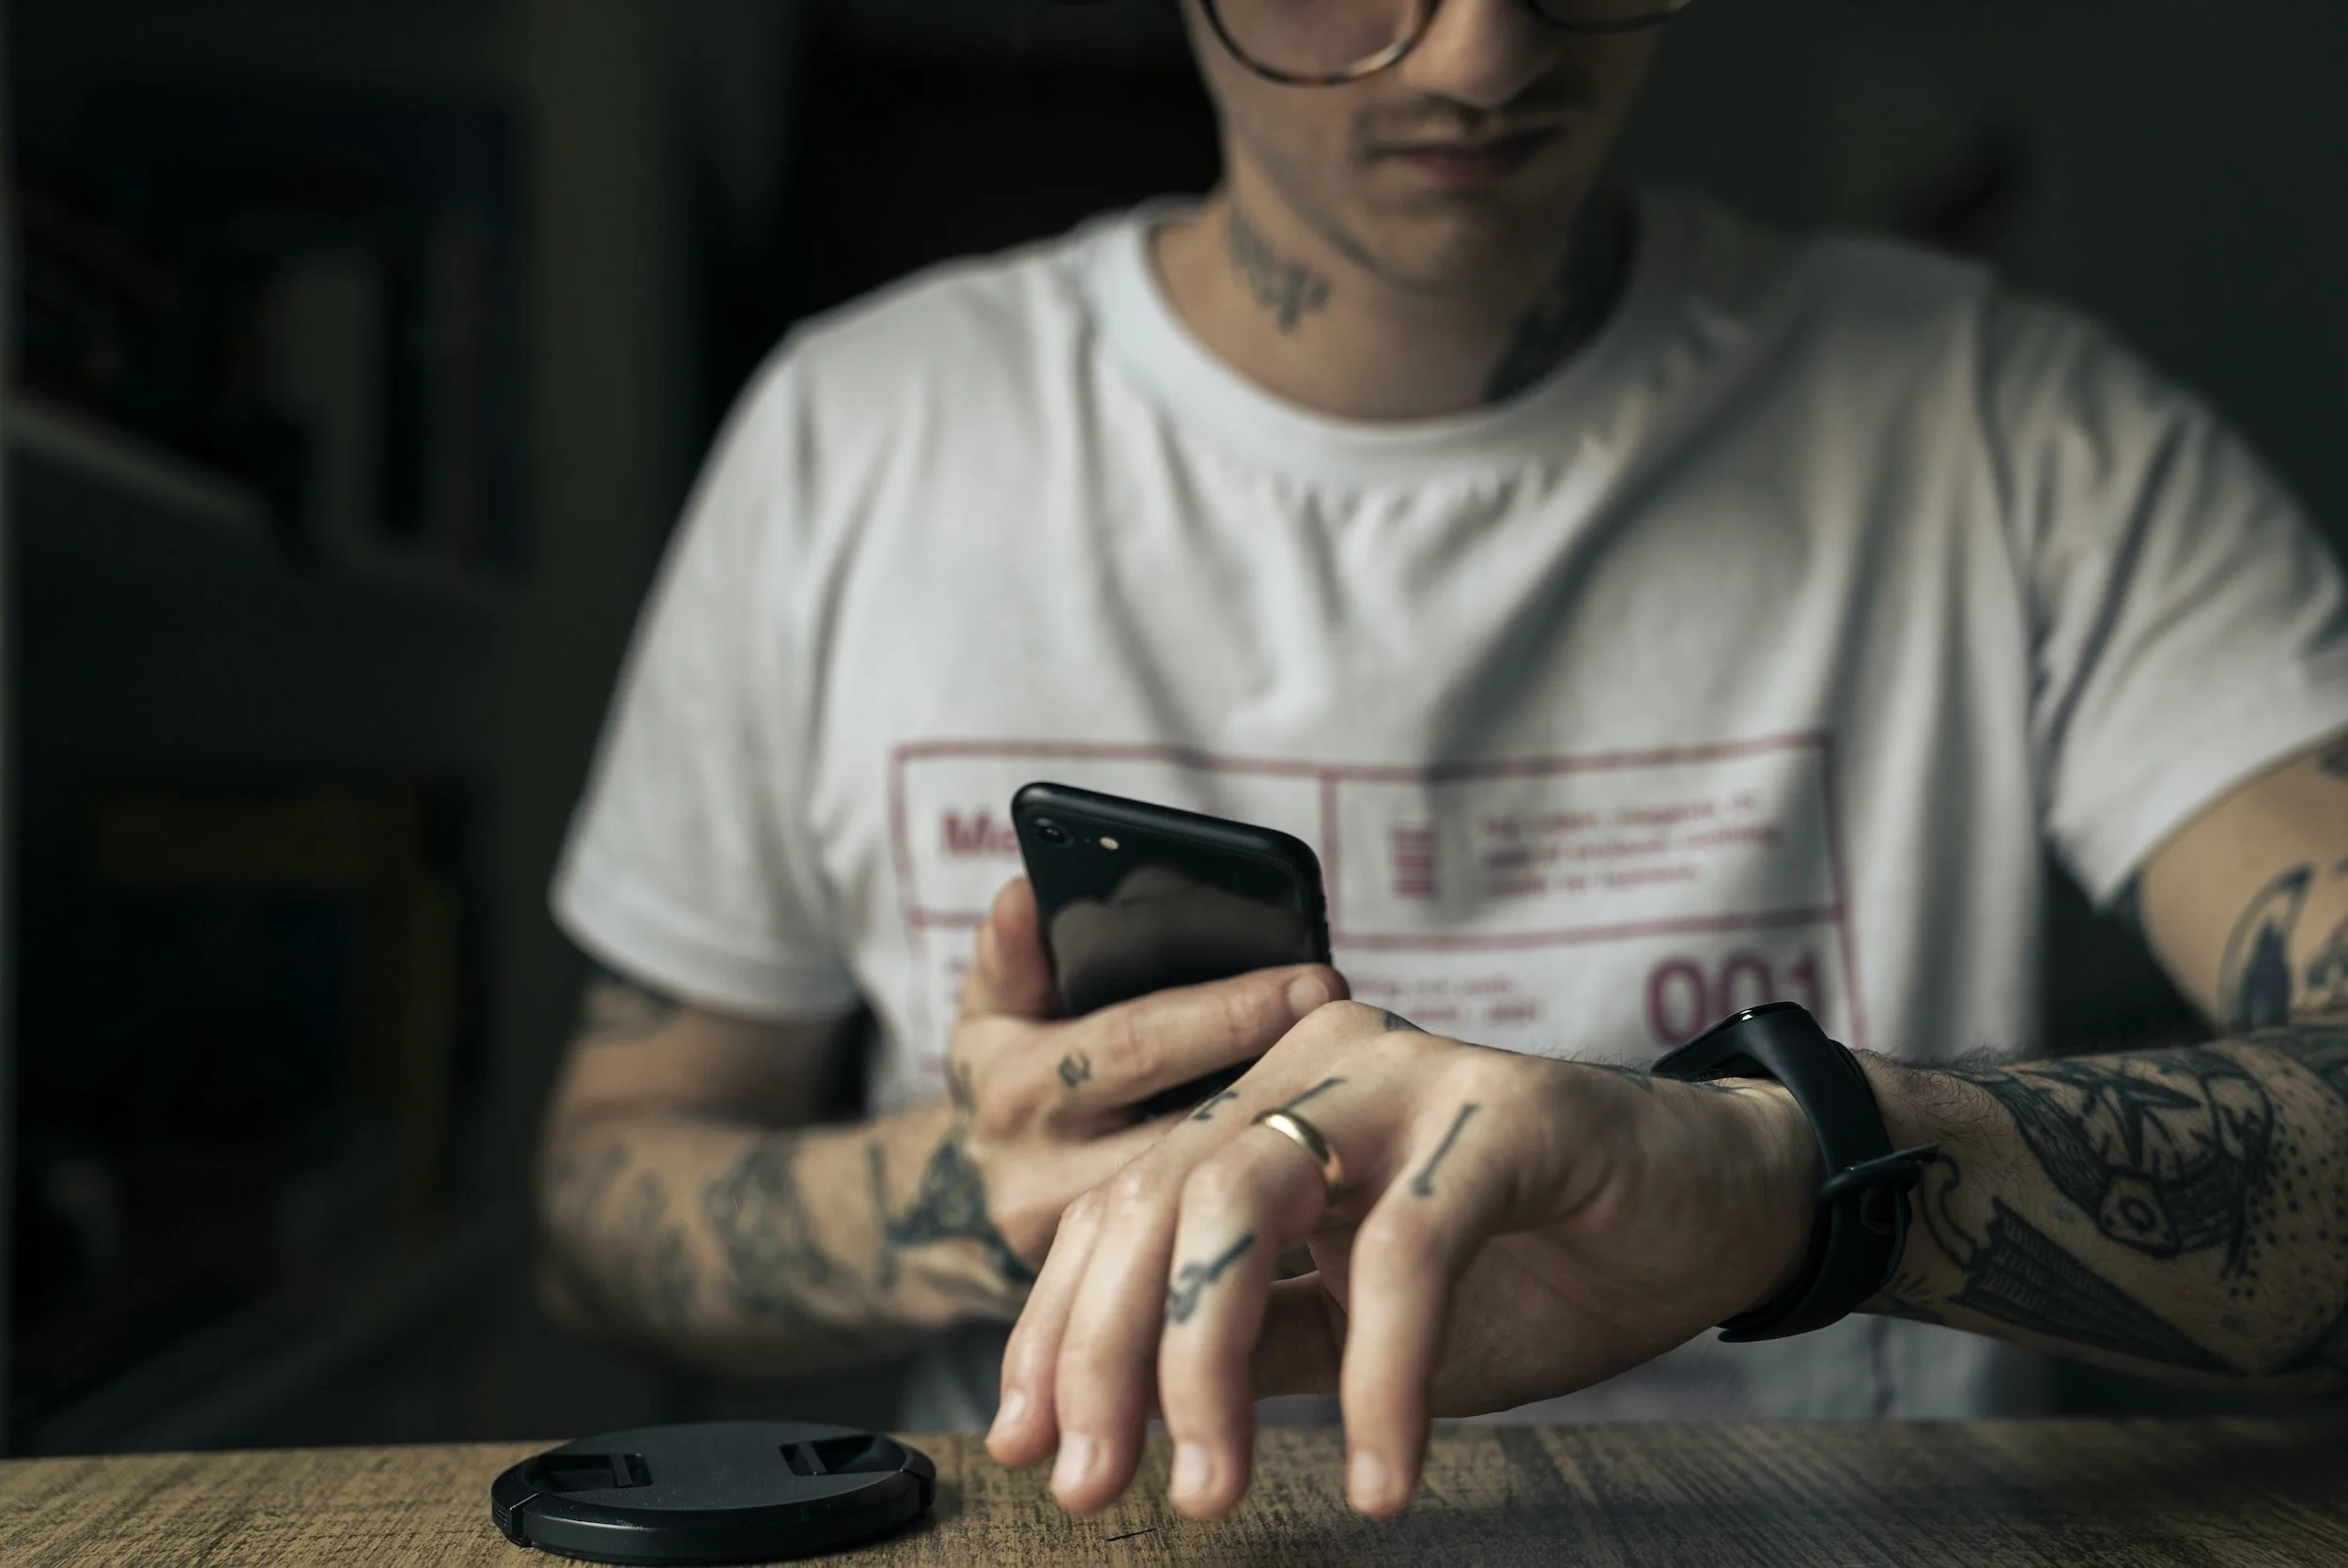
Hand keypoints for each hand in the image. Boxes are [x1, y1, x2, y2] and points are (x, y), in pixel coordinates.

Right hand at [950, 879, 1345, 1270]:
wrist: (980, 1194)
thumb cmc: (1016, 1068)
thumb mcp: (997, 1006)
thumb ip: (1013, 951)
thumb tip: (1026, 893)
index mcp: (1015, 1085)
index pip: (1136, 1043)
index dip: (1231, 1014)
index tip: (1317, 980)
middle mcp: (1037, 1174)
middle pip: (1184, 1128)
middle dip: (1280, 1076)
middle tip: (1363, 1037)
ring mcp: (1080, 1246)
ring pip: (1204, 1196)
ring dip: (1283, 1144)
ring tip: (1360, 1093)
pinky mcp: (1119, 1292)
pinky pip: (1209, 1244)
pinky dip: (1271, 1203)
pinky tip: (1334, 1162)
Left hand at [984, 1001, 1817, 1517]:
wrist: (1719, 1209)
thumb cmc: (1539, 1265)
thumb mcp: (1363, 1324)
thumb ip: (1258, 1341)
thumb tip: (1127, 1410)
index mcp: (1269, 1105)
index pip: (1123, 1205)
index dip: (1059, 1325)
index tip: (1025, 1444)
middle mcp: (1317, 1067)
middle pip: (1159, 1195)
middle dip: (1103, 1350)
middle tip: (1096, 1485)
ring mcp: (1409, 1074)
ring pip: (1245, 1194)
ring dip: (1205, 1354)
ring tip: (1211, 1490)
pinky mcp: (1507, 1108)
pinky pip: (1405, 1249)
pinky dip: (1378, 1375)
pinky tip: (1380, 1475)